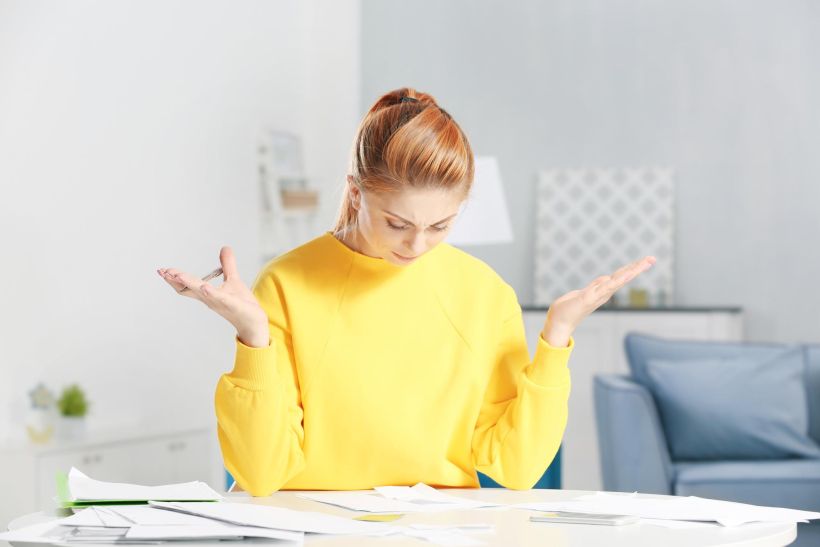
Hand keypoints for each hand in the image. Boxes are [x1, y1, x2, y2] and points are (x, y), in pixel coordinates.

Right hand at [157, 246, 268, 345]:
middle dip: (175, 280)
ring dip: (190, 283)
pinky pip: (221, 299)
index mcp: (207, 294)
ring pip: (202, 293)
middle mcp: (210, 299)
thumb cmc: (243, 304)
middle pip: (188, 289)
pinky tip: (205, 287)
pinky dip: (212, 293)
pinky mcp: (233, 305)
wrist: (254, 322)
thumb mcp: (233, 280)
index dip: (174, 279)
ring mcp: (221, 303)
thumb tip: (224, 248)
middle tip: (163, 272)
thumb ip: (228, 265)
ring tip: (178, 275)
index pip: (186, 286)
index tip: (163, 270)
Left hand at [542, 256, 656, 346]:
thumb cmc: (568, 309)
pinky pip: (605, 287)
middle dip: (638, 268)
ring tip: (644, 263)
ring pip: (618, 280)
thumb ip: (596, 286)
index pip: (620, 276)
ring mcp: (598, 295)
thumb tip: (606, 278)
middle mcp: (603, 293)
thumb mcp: (584, 292)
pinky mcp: (589, 298)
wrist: (558, 323)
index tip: (646, 260)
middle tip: (652, 258)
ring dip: (632, 271)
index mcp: (602, 291)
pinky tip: (626, 275)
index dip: (632, 268)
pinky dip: (616, 281)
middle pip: (623, 277)